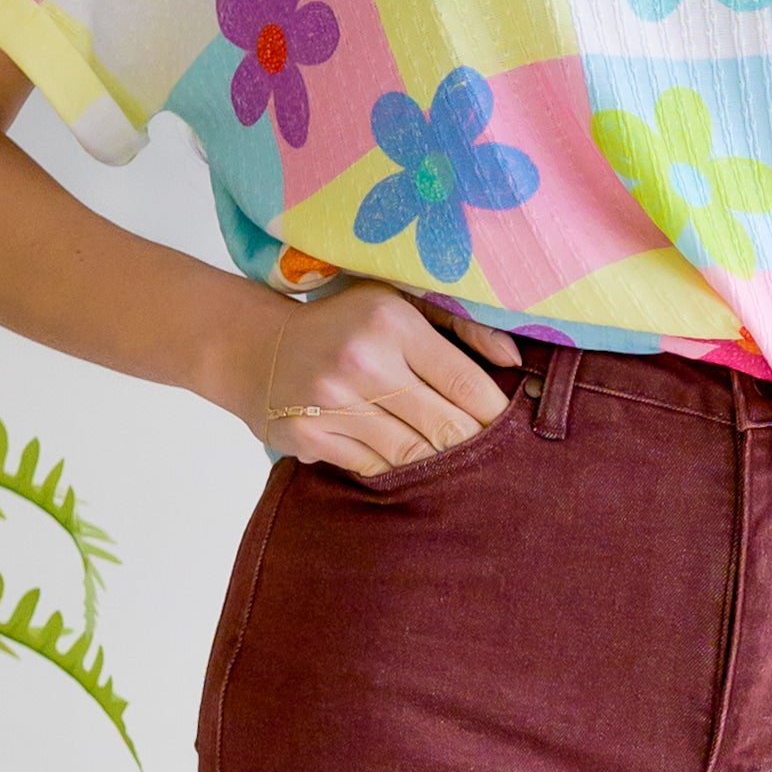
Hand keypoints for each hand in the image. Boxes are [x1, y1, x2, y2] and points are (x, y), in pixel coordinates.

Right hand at [239, 277, 521, 479]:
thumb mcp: (401, 303)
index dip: (494, 412)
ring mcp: (332, 401)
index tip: (510, 426)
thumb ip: (463, 326)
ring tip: (450, 459)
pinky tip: (400, 458)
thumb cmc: (345, 324)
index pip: (465, 382)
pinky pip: (374, 468)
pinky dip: (393, 469)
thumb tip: (514, 362)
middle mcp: (363, 360)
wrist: (256, 348)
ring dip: (436, 461)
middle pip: (445, 426)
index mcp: (392, 322)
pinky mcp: (309, 434)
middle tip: (489, 454)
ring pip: (412, 454)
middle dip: (471, 444)